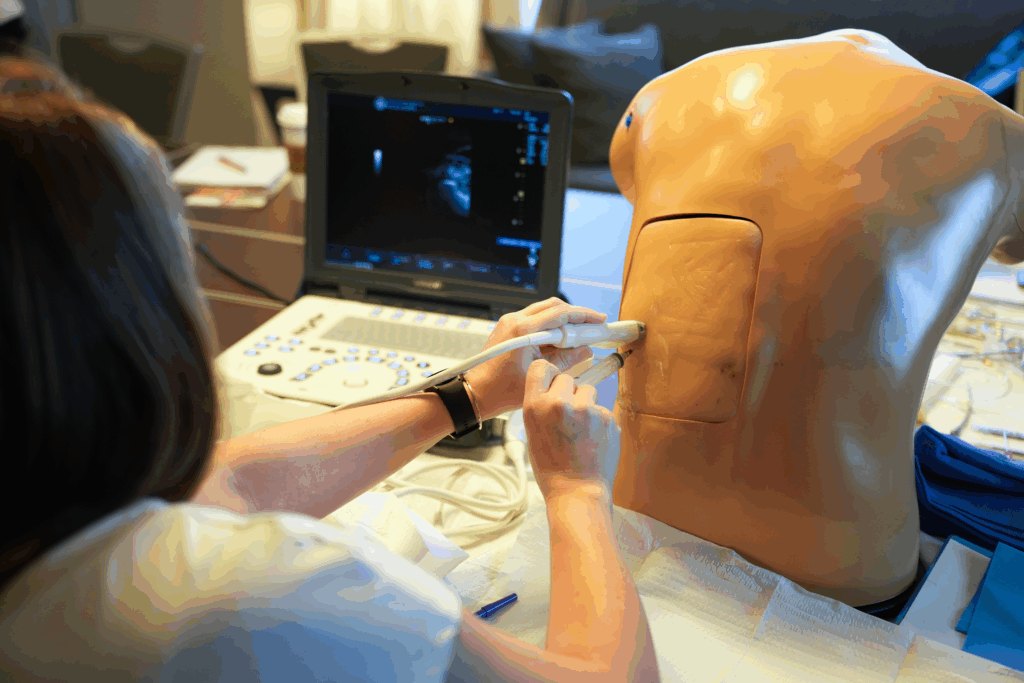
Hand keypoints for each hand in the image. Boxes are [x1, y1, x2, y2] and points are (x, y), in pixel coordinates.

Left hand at [463, 298, 604, 418]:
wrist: (476, 392)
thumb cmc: (502, 390)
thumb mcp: (541, 375)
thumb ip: (567, 359)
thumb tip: (586, 350)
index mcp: (523, 330)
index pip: (561, 314)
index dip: (584, 316)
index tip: (599, 320)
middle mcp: (515, 320)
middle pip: (553, 306)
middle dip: (576, 314)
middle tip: (593, 323)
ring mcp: (509, 321)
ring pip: (544, 309)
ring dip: (563, 317)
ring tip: (581, 330)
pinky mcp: (507, 326)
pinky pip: (534, 318)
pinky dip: (550, 323)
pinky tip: (562, 336)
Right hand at [521, 358, 620, 499]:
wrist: (577, 492)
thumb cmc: (552, 470)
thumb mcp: (533, 435)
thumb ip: (542, 408)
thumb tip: (555, 392)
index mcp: (535, 406)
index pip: (540, 367)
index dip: (548, 373)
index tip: (552, 381)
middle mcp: (560, 402)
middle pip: (567, 378)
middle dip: (569, 392)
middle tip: (568, 414)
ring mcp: (586, 409)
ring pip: (588, 391)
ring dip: (585, 404)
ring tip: (582, 430)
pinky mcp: (607, 416)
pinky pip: (602, 409)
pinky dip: (599, 421)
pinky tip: (593, 440)